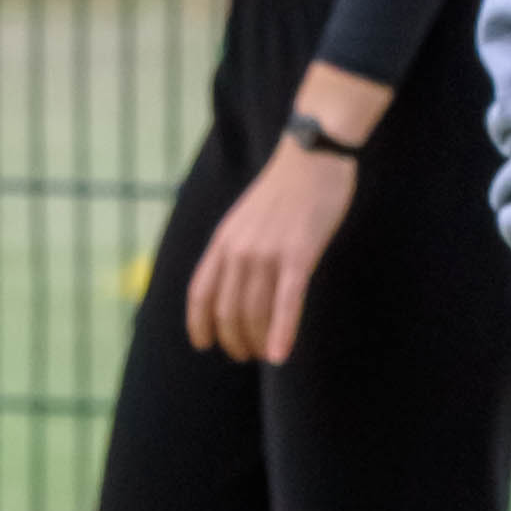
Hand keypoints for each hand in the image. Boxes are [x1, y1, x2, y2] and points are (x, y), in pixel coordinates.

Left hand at [185, 137, 358, 365]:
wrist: (312, 155)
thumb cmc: (284, 189)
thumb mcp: (245, 217)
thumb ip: (236, 248)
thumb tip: (232, 284)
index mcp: (223, 240)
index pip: (200, 293)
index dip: (199, 324)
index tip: (204, 344)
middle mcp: (239, 250)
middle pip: (227, 312)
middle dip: (234, 340)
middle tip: (246, 354)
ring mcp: (268, 253)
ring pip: (255, 313)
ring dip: (259, 342)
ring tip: (266, 354)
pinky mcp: (299, 254)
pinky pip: (287, 303)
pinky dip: (282, 332)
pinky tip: (282, 355)